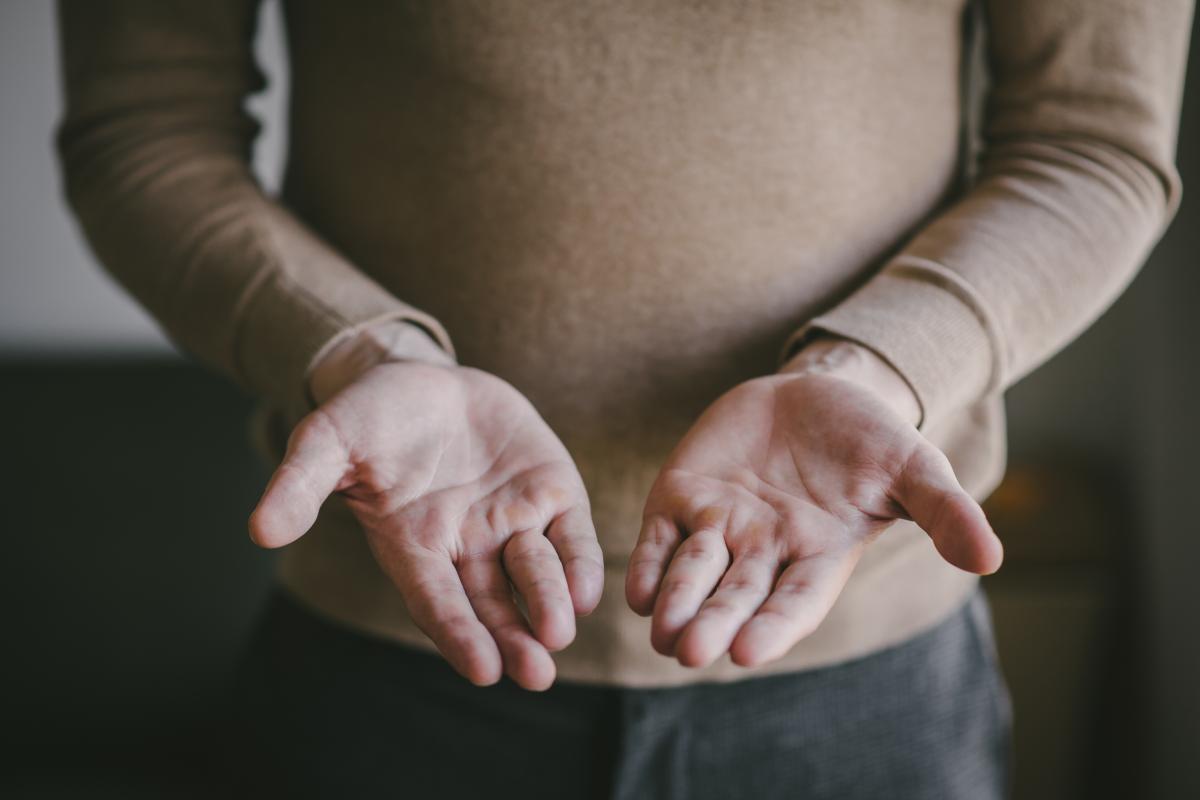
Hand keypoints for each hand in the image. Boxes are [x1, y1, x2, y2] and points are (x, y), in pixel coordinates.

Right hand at [249, 361, 603, 689]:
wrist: (423, 379)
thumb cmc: (369, 418)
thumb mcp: (328, 442)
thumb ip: (300, 485)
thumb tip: (258, 530)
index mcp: (414, 547)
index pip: (438, 601)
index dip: (458, 633)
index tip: (481, 669)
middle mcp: (468, 546)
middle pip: (494, 605)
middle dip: (514, 640)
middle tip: (534, 673)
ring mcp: (513, 521)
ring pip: (536, 574)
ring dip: (550, 605)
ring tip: (559, 635)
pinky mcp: (551, 492)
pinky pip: (571, 535)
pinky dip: (580, 563)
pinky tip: (591, 591)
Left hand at [625, 341, 1001, 668]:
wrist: (817, 392)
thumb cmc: (871, 438)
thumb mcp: (914, 468)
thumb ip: (944, 512)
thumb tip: (991, 559)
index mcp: (817, 557)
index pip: (794, 602)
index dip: (773, 627)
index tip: (749, 651)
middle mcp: (764, 552)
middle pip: (734, 598)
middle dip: (714, 624)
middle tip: (691, 651)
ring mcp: (720, 526)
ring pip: (692, 575)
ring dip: (676, 603)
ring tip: (663, 631)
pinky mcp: (683, 496)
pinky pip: (660, 539)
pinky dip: (649, 565)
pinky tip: (636, 589)